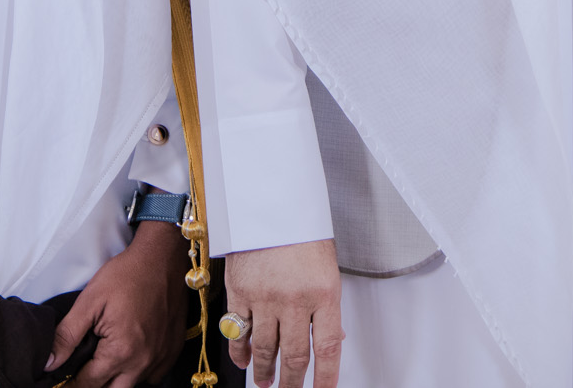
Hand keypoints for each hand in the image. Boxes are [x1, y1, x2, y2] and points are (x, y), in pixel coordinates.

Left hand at [46, 218, 191, 387]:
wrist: (164, 256)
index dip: (70, 384)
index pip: (88, 384)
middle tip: (81, 372)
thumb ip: (67, 336)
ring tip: (104, 362)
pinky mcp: (173, 349)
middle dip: (94, 385)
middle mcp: (144, 361)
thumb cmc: (128, 274)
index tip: (61, 381)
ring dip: (117, 378)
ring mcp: (162, 357)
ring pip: (133, 384)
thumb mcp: (90, 301)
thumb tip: (49, 363)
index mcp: (121, 352)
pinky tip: (130, 356)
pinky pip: (154, 375)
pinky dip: (139, 372)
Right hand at [224, 238, 342, 387]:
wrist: (271, 203)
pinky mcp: (240, 292)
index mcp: (324, 292)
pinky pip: (239, 331)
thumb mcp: (327, 267)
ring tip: (266, 382)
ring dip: (265, 370)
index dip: (327, 377)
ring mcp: (265, 298)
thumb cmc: (302, 230)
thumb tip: (333, 339)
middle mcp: (295, 299)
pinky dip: (240, 351)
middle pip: (295, 356)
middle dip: (293, 382)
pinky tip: (244, 360)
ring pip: (265, 349)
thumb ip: (327, 305)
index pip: (328, 348)